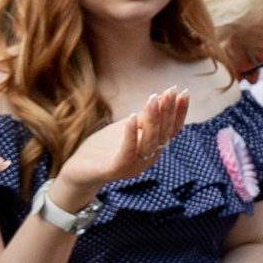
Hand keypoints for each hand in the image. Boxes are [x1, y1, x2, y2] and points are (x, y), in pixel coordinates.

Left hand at [60, 87, 190, 193]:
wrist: (79, 171)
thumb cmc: (104, 148)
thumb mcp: (126, 127)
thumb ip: (143, 118)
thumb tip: (161, 97)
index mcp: (153, 148)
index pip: (172, 130)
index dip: (179, 112)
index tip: (184, 92)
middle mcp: (148, 159)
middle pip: (163, 134)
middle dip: (168, 111)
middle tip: (171, 91)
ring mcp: (133, 166)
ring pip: (148, 142)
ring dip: (152, 119)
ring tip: (153, 99)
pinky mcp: (115, 170)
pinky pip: (127, 152)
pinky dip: (130, 135)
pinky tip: (130, 118)